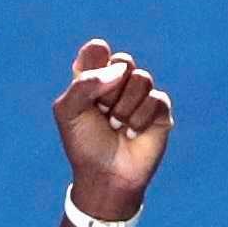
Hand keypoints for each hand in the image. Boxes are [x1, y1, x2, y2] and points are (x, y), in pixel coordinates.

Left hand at [53, 38, 173, 218]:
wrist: (105, 177)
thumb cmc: (84, 144)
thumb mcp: (68, 111)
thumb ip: (84, 83)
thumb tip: (120, 71)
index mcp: (93, 76)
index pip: (98, 49)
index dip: (95, 63)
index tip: (89, 89)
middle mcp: (118, 81)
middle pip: (123, 61)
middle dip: (110, 90)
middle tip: (102, 112)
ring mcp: (141, 95)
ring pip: (142, 78)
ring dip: (125, 107)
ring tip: (116, 126)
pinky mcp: (159, 111)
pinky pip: (157, 99)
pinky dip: (140, 119)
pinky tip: (131, 134)